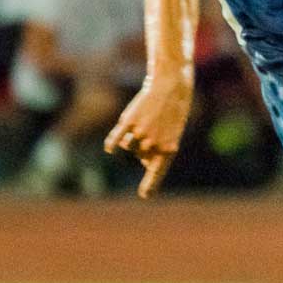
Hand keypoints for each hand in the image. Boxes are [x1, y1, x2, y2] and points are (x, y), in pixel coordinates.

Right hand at [104, 76, 192, 197]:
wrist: (169, 87)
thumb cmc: (172, 113)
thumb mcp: (171, 134)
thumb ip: (158, 151)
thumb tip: (144, 162)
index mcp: (169, 149)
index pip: (157, 171)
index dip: (151, 184)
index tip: (145, 196)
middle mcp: (153, 143)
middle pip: (140, 154)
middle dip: (144, 146)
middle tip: (155, 127)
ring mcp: (140, 133)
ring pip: (129, 145)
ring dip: (132, 138)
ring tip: (146, 121)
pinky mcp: (128, 122)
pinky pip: (116, 138)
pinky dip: (112, 143)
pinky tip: (110, 149)